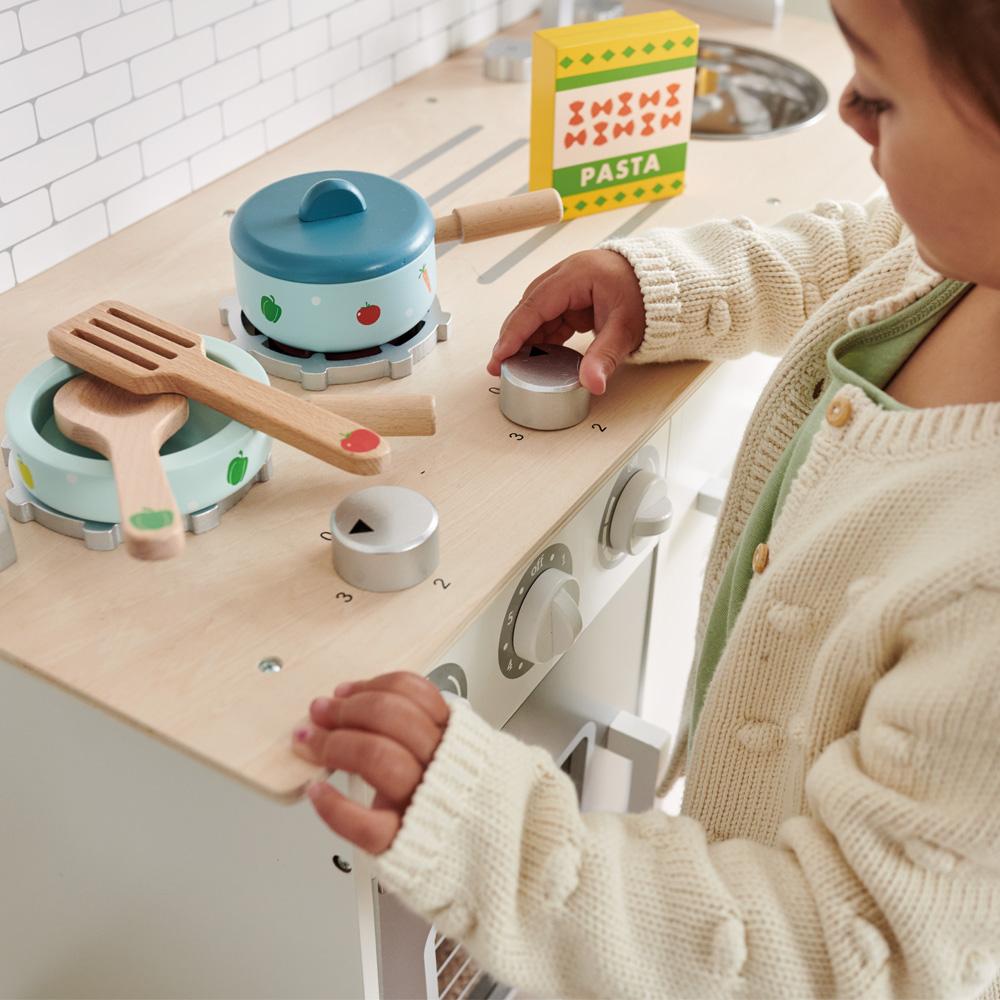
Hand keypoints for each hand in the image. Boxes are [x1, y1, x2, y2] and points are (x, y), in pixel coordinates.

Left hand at [292, 672, 449, 854]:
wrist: (484, 856)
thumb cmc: (459, 805)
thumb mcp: (454, 756)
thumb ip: (420, 729)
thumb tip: (359, 703)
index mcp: (455, 740)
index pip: (414, 695)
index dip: (372, 686)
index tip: (345, 693)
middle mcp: (441, 767)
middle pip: (391, 717)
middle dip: (345, 709)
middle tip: (321, 712)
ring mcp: (422, 804)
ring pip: (377, 756)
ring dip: (333, 743)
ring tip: (311, 743)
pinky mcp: (403, 845)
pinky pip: (364, 824)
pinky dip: (333, 806)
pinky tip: (318, 793)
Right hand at [487, 249, 645, 394]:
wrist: (666, 283)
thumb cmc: (648, 295)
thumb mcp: (626, 329)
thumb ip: (605, 358)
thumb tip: (592, 385)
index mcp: (577, 274)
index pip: (535, 305)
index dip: (514, 332)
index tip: (500, 355)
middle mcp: (567, 275)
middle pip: (529, 307)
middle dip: (513, 337)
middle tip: (499, 365)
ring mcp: (569, 285)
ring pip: (537, 312)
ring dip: (526, 338)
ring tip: (514, 364)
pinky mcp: (574, 297)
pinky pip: (550, 317)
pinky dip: (542, 336)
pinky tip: (537, 355)